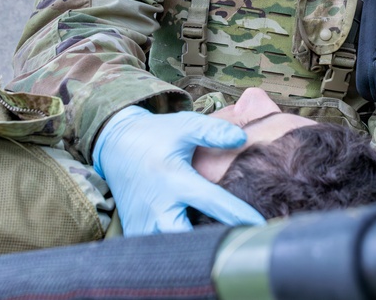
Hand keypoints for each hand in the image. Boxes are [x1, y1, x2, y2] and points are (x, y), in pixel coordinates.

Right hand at [93, 105, 265, 235]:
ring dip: (192, 249)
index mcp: (174, 180)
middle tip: (235, 243)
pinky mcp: (135, 230)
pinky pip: (157, 249)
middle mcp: (158, 205)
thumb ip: (213, 132)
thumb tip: (242, 138)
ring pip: (171, 248)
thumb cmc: (155, 135)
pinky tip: (193, 246)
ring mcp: (143, 221)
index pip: (212, 202)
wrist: (115, 143)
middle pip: (187, 238)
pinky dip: (174, 249)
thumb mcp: (184, 126)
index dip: (237, 215)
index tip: (259, 227)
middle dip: (210, 244)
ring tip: (216, 247)